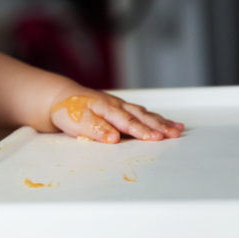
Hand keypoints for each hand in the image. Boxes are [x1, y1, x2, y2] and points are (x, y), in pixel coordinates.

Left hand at [48, 88, 183, 143]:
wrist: (60, 98)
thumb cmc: (69, 110)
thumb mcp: (78, 121)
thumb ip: (96, 129)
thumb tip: (114, 139)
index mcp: (107, 109)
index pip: (128, 123)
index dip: (142, 131)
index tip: (156, 138)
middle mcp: (117, 106)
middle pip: (142, 117)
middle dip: (160, 126)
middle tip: (175, 134)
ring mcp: (120, 106)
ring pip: (144, 114)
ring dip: (161, 122)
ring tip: (178, 129)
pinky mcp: (120, 108)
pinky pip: (141, 112)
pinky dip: (154, 117)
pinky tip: (165, 122)